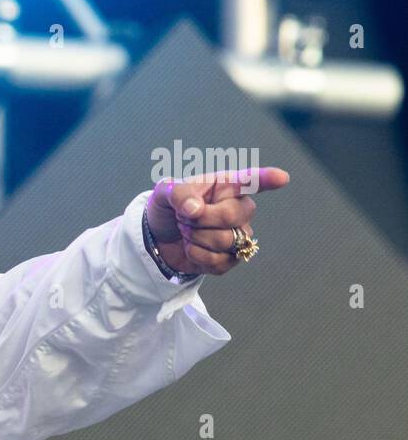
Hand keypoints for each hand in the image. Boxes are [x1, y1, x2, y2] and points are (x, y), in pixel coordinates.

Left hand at [144, 167, 290, 276]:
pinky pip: (219, 261)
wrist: (157, 238)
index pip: (250, 180)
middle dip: (200, 219)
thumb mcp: (164, 193)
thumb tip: (195, 208)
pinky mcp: (231, 258)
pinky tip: (191, 248)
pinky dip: (196, 256)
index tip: (281, 178)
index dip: (266, 179)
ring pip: (226, 240)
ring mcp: (238, 234)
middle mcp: (238, 208)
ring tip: (186, 231)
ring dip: (196, 238)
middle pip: (233, 215)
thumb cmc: (167, 208)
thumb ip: (179, 194)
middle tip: (183, 217)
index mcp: (225, 185)